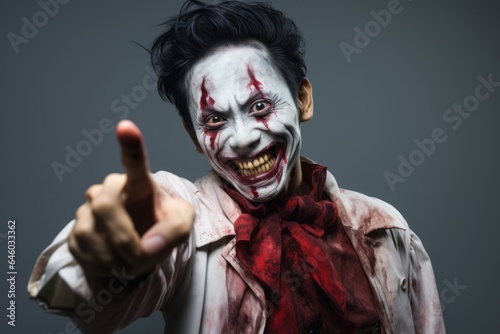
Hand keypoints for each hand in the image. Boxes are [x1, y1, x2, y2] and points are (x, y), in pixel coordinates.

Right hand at [68, 120, 193, 280]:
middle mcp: (110, 190)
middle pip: (104, 205)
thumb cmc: (161, 229)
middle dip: (124, 238)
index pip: (134, 161)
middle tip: (142, 257)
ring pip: (91, 233)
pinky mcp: (74, 233)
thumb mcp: (181, 227)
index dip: (130, 145)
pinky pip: (82, 251)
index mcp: (140, 183)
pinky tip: (114, 262)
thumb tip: (148, 245)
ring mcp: (87, 211)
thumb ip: (175, 231)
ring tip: (132, 260)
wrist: (140, 250)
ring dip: (116, 258)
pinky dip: (103, 266)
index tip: (126, 127)